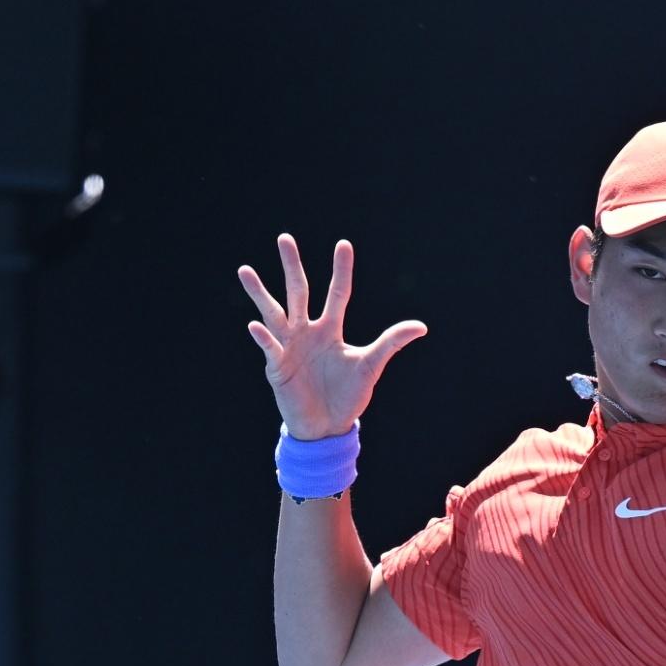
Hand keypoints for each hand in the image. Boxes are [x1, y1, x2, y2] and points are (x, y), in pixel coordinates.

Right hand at [237, 234, 425, 440]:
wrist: (328, 428)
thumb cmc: (348, 396)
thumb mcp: (370, 366)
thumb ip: (391, 343)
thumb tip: (421, 326)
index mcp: (330, 329)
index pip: (337, 293)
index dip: (341, 270)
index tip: (344, 244)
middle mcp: (307, 332)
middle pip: (299, 292)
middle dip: (292, 265)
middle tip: (284, 238)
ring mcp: (289, 347)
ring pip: (273, 313)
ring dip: (259, 293)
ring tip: (244, 270)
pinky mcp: (277, 367)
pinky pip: (270, 348)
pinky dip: (263, 337)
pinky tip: (255, 325)